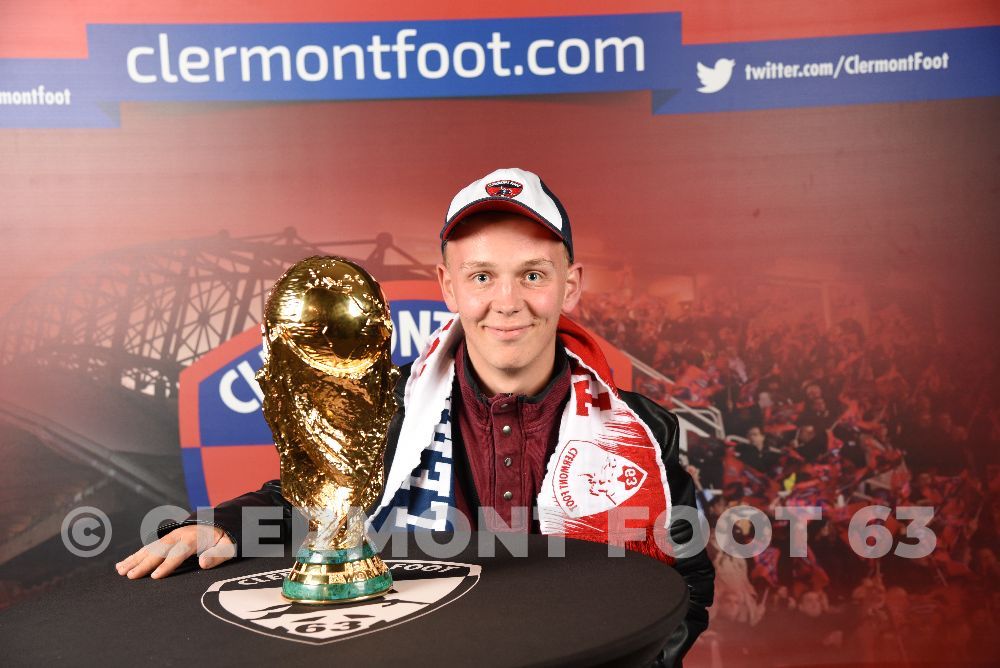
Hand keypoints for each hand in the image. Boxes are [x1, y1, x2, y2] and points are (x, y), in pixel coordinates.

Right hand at [115, 524, 235, 578]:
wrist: (220, 522)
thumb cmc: (225, 538)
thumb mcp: (229, 546)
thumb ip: (218, 555)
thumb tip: (204, 563)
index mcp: (194, 538)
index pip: (178, 553)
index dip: (167, 565)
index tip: (155, 576)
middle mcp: (179, 535)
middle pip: (159, 550)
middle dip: (144, 564)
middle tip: (130, 576)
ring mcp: (170, 536)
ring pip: (149, 548)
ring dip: (134, 559)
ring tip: (120, 571)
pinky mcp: (165, 539)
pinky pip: (148, 548)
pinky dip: (134, 556)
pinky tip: (121, 565)